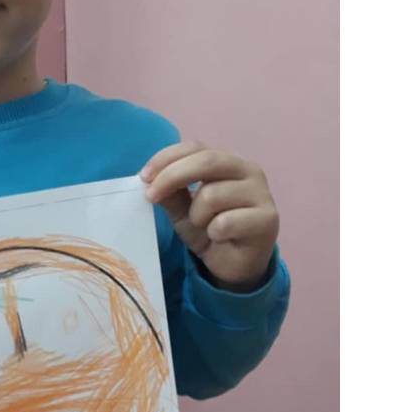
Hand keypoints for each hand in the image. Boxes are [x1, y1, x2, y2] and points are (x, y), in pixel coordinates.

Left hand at [140, 142, 278, 291]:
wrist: (234, 265)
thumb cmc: (210, 230)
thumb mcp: (182, 210)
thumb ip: (170, 192)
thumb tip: (149, 178)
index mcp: (228, 162)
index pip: (196, 147)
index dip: (167, 158)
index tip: (143, 176)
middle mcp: (249, 171)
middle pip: (207, 161)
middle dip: (172, 177)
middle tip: (151, 196)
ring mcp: (262, 194)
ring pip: (212, 195)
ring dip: (196, 216)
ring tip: (204, 226)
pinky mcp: (268, 219)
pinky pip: (225, 222)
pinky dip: (213, 232)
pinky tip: (221, 238)